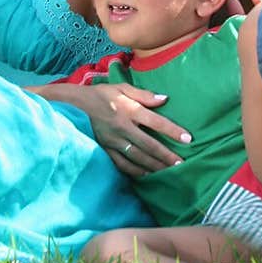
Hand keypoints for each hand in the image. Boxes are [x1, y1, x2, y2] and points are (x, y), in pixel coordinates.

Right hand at [30, 80, 189, 177]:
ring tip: (169, 171)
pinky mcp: (104, 150)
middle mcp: (122, 127)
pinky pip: (122, 164)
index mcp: (128, 110)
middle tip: (182, 164)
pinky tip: (147, 174)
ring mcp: (112, 141)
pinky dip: (135, 171)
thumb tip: (164, 99)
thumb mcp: (121, 88)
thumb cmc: (101, 95)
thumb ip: (143, 94)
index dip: (172, 130)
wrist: (73, 106)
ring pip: (137, 157)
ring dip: (154, 165)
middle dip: (167, 155)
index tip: (188, 139)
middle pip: (149, 144)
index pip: (155, 121)